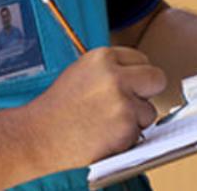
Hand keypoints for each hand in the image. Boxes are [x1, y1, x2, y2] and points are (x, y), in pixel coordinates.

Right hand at [24, 47, 165, 170]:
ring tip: (106, 123)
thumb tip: (136, 76)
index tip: (129, 85)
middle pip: (156, 79)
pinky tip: (105, 135)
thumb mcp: (81, 73)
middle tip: (133, 103)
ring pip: (149, 110)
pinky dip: (127, 138)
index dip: (136, 75)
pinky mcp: (126, 127)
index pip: (141, 59)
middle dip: (148, 92)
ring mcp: (122, 102)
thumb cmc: (56, 108)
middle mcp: (115, 76)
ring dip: (135, 120)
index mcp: (101, 58)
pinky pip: (140, 133)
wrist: (39, 135)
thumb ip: (109, 71)